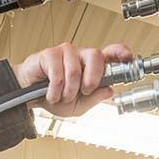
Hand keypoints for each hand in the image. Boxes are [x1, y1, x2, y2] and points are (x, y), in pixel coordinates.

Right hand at [12, 43, 131, 116]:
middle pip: (96, 56)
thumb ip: (95, 99)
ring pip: (75, 69)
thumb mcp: (79, 106)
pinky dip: (55, 91)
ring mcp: (65, 53)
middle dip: (92, 78)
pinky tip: (51, 94)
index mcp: (91, 67)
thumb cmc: (56, 98)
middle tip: (84, 91)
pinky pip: (58, 74)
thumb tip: (109, 91)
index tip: (127, 57)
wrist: (30, 98)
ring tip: (62, 96)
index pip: (109, 53)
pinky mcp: (49, 54)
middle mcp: (80, 56)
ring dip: (69, 91)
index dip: (120, 52)